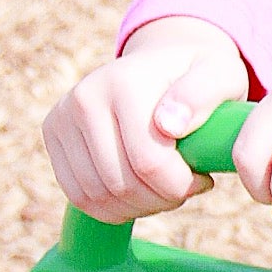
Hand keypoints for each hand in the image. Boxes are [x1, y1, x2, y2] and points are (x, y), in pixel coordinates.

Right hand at [43, 17, 249, 223]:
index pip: (149, 163)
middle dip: (160, 199)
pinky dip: (111, 208)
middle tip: (183, 188)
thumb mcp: (219, 75)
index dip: (180, 186)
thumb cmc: (197, 77)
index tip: (202, 179)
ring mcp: (63, 115)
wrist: (161, 63)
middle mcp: (85, 96)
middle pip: (120, 183)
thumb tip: (167, 126)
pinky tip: (139, 193)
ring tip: (163, 189)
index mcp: (125, 83)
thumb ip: (205, 94)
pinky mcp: (53, 134)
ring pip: (96, 196)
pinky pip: (77, 196)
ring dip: (137, 206)